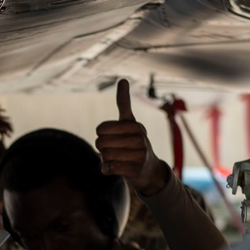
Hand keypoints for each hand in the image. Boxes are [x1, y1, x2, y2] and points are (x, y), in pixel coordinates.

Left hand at [95, 78, 168, 195]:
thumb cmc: (134, 144)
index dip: (101, 135)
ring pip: (104, 155)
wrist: (149, 170)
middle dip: (102, 149)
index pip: (101, 128)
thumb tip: (123, 79)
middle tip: (114, 150)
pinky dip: (106, 169)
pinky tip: (114, 168)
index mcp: (135, 125)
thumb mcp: (130, 122)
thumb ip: (124, 103)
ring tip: (117, 159)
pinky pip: (109, 168)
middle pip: (100, 142)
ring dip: (105, 160)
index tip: (112, 136)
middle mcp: (140, 138)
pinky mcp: (136, 170)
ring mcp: (139, 154)